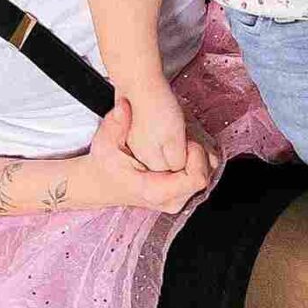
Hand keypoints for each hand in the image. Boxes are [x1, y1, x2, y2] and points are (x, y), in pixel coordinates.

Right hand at [84, 99, 215, 210]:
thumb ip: (115, 123)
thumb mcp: (104, 141)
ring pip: (207, 177)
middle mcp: (169, 200)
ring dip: (200, 156)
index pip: (197, 180)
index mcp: (155, 190)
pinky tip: (183, 149)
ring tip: (184, 142)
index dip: (197, 155)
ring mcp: (176, 201)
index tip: (186, 141)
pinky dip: (197, 161)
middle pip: (206, 176)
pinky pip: (201, 178)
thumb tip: (123, 106)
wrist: (100, 183)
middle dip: (201, 153)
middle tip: (186, 137)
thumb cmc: (105, 165)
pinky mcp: (180, 197)